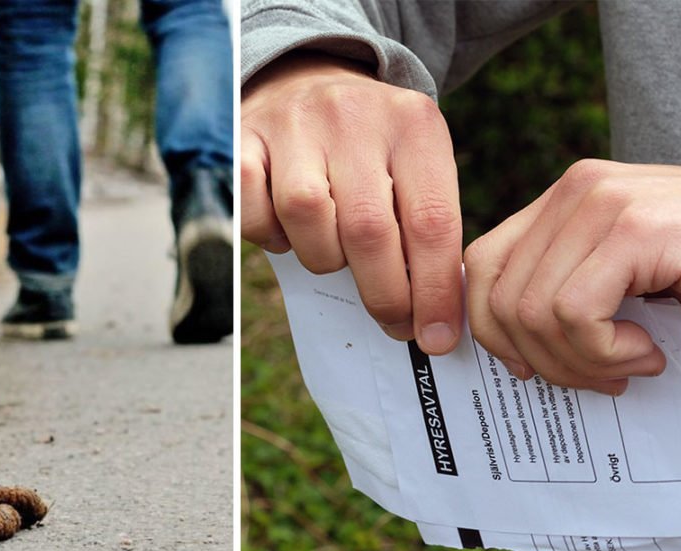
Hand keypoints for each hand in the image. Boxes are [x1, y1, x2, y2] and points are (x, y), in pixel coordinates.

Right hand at [241, 51, 463, 353]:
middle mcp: (354, 116)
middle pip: (368, 230)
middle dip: (383, 294)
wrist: (308, 81)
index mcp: (413, 125)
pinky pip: (251, 210)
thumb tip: (435, 319)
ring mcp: (294, 124)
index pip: (431, 222)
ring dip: (323, 258)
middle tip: (393, 323)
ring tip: (334, 252)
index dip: (434, 292)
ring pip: (307, 218)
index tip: (436, 338)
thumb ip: (428, 230)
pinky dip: (267, 235)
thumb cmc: (372, 148)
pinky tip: (285, 231)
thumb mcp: (416, 165)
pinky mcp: (244, 138)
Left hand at [464, 159, 680, 394]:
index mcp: (567, 200)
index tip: (529, 369)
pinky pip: (574, 313)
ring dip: (579, 361)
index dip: (490, 328)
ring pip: (533, 310)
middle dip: (538, 358)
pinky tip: (648, 352)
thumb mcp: (631, 286)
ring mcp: (602, 202)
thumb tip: (523, 356)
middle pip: (498, 294)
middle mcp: (576, 190)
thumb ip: (572, 301)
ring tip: (632, 364)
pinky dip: (605, 352)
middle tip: (598, 378)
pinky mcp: (635, 228)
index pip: (482, 265)